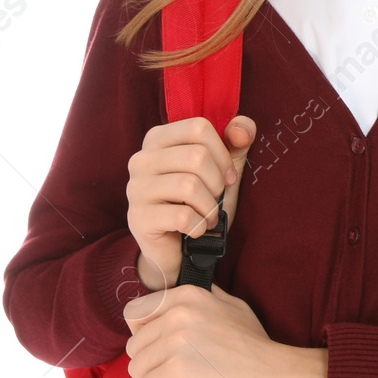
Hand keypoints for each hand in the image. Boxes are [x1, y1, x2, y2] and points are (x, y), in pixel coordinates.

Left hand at [123, 281, 325, 377]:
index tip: (166, 349)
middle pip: (134, 345)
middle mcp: (178, 313)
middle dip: (153, 363)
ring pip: (136, 369)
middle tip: (182, 371)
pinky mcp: (176, 370)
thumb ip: (202, 297)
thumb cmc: (257, 347)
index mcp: (188, 295)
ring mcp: (176, 341)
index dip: (145, 336)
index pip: (134, 313)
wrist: (279, 376)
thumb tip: (176, 293)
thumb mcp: (232, 306)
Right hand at [127, 115, 256, 289]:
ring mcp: (135, 188)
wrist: (179, 249)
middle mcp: (141, 159)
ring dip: (210, 206)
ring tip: (208, 215)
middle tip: (215, 198)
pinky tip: (196, 229)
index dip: (222, 153)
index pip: (198, 127)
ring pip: (189, 186)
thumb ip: (237, 144)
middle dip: (217, 183)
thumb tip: (242, 128)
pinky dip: (200, 226)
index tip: (227, 175)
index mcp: (158, 139)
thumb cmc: (200, 202)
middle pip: (196, 156)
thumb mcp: (223, 169)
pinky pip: (182, 216)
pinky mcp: (138, 218)